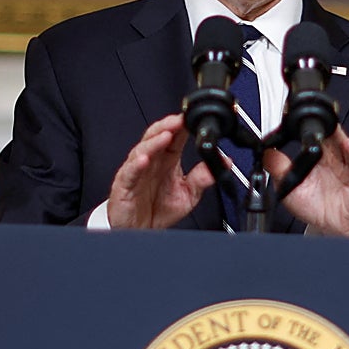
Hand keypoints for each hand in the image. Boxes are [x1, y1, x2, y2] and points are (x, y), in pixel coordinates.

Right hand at [107, 113, 214, 228]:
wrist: (141, 230)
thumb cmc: (159, 210)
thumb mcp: (188, 194)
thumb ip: (203, 178)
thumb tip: (224, 163)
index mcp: (167, 160)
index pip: (174, 137)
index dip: (181, 126)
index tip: (192, 118)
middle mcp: (152, 162)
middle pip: (156, 136)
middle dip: (167, 126)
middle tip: (179, 121)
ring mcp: (137, 171)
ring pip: (142, 150)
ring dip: (154, 142)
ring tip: (165, 135)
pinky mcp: (124, 185)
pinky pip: (129, 172)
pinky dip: (136, 165)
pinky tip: (144, 160)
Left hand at [265, 125, 348, 236]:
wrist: (333, 227)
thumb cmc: (315, 207)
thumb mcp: (290, 188)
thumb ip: (279, 170)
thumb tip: (266, 154)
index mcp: (318, 159)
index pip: (315, 138)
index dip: (310, 127)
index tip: (301, 117)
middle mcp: (333, 160)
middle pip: (331, 138)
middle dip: (326, 126)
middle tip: (319, 116)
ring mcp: (347, 168)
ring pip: (344, 147)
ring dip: (339, 136)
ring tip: (333, 128)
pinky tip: (348, 145)